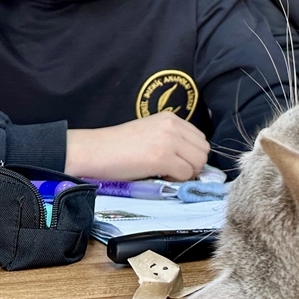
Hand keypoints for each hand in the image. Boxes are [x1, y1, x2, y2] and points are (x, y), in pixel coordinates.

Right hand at [64, 112, 210, 181]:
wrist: (94, 151)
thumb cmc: (118, 146)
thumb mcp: (150, 133)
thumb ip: (171, 138)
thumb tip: (191, 158)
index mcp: (170, 118)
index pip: (200, 138)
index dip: (192, 155)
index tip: (177, 163)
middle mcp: (173, 125)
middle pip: (203, 150)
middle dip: (193, 165)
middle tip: (173, 172)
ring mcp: (169, 140)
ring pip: (198, 163)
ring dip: (186, 173)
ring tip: (165, 174)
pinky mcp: (162, 157)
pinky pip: (185, 174)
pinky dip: (176, 181)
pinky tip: (158, 177)